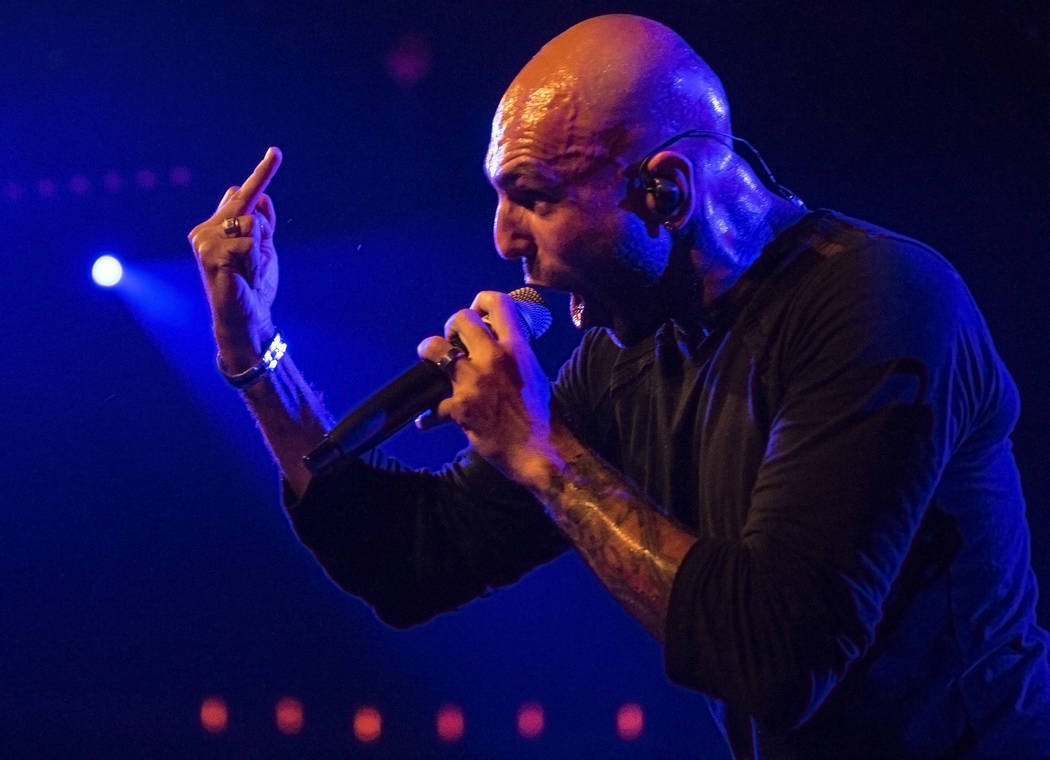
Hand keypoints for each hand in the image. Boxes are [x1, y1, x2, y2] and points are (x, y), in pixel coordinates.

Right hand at [187, 147, 281, 371]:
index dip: (263, 172)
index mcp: (220, 226)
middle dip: (263, 234)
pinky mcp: (209, 252)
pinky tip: (242, 276)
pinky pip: (249, 241)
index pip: (244, 195)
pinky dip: (254, 261)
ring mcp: (204, 239)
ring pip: (252, 224)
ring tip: (247, 272)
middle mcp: (207, 229)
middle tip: (253, 264)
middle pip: (251, 208)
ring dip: (259, 252)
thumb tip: (263, 196)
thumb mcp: (264, 250)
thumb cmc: (253, 286)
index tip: (276, 151)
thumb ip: (262, 224)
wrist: (246, 317)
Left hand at [416, 291, 555, 479]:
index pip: (498, 303)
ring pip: (434, 348)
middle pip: (462, 318)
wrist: (540, 452)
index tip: (478, 311)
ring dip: (429, 352)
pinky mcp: (459, 408)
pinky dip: (429, 415)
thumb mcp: (534, 374)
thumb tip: (498, 345)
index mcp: (517, 349)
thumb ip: (514, 356)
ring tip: (432, 362)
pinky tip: (429, 420)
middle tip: (454, 340)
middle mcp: (494, 359)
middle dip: (453, 325)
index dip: (483, 300)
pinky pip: (432, 404)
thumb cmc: (542, 416)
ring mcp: (473, 382)